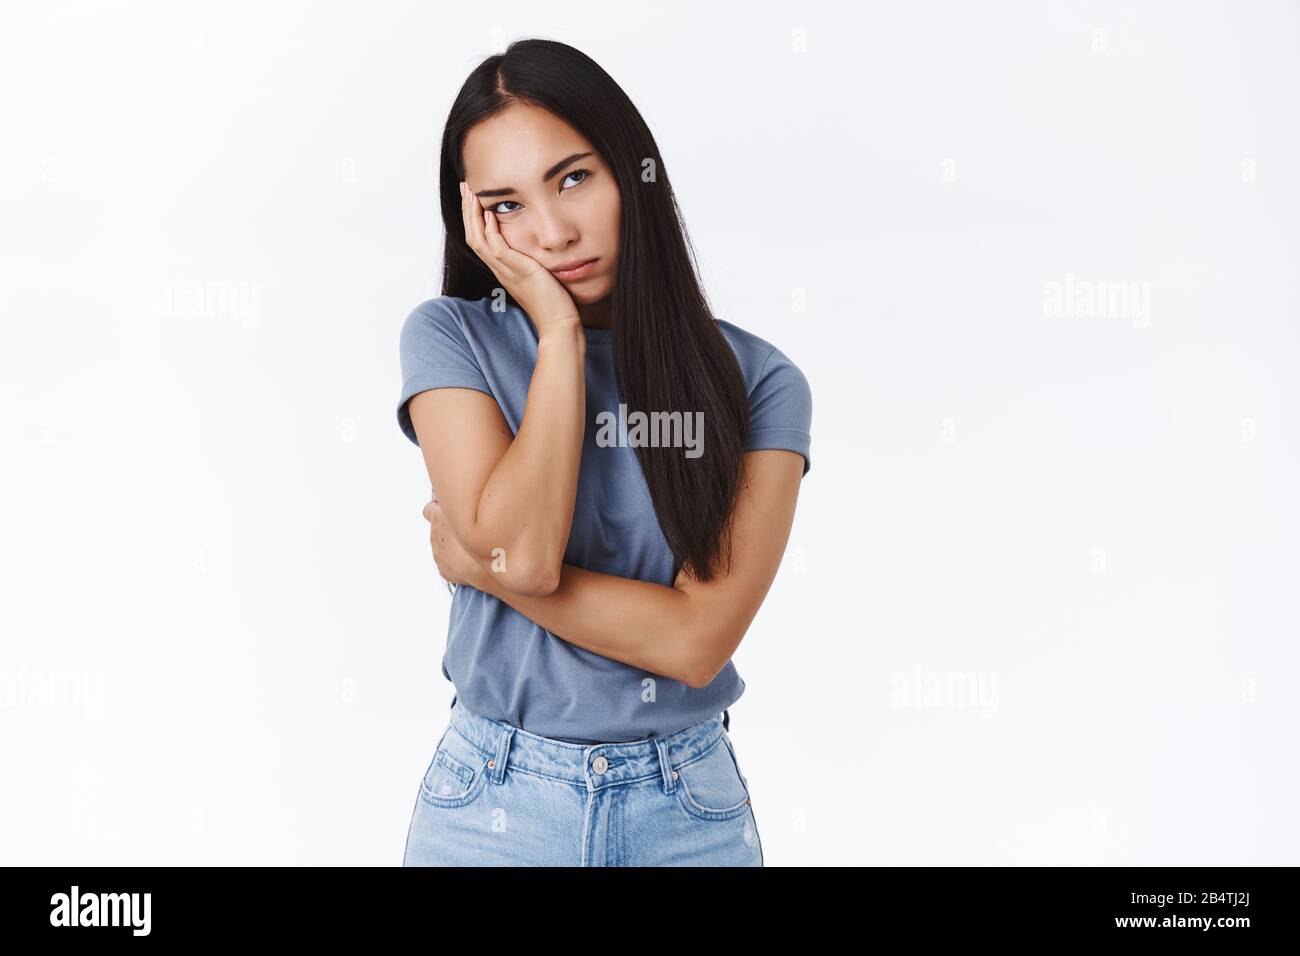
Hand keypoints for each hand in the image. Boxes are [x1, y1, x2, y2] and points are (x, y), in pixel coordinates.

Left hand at [423, 498, 481, 588]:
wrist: (490, 560)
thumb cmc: (484, 530)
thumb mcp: (474, 504)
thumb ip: (464, 500)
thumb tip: (467, 490)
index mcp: (437, 518)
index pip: (428, 510)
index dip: (437, 510)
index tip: (449, 510)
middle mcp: (434, 536)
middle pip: (439, 530)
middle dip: (451, 530)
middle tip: (469, 530)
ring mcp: (438, 555)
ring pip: (445, 549)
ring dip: (455, 548)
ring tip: (473, 548)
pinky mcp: (445, 571)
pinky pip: (450, 566)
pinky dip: (459, 564)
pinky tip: (472, 562)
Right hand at [459, 180, 581, 332]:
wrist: (559, 324)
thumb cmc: (554, 302)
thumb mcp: (539, 276)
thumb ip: (533, 261)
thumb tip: (538, 247)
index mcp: (503, 269)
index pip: (480, 240)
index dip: (473, 219)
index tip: (473, 198)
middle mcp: (500, 270)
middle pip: (473, 237)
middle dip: (468, 211)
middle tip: (466, 188)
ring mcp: (507, 272)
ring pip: (479, 240)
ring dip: (474, 215)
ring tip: (472, 193)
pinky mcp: (519, 273)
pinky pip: (497, 249)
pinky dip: (492, 231)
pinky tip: (492, 214)